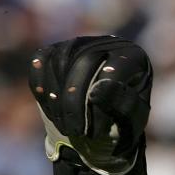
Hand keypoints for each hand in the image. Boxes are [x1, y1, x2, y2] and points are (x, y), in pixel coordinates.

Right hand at [30, 36, 152, 174]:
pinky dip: (41, 88)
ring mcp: (78, 43)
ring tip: (66, 127)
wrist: (101, 124)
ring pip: (59, 63)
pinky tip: (52, 111)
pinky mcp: (54, 50)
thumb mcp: (131, 120)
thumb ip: (121, 107)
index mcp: (134, 56)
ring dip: (57, 99)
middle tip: (76, 131)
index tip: (96, 129)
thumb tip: (96, 92)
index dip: (103, 100)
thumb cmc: (123, 121)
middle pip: (84, 62)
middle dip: (75, 101)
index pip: (115, 70)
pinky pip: (40, 63)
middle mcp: (107, 43)